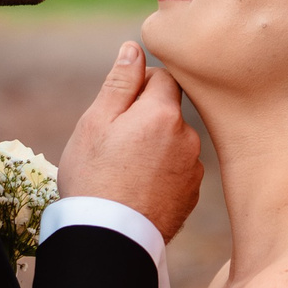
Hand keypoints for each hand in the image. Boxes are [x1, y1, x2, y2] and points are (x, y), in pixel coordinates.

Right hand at [57, 42, 202, 240]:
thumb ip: (120, 82)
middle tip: (114, 146)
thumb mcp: (96, 123)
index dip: (137, 88)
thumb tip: (134, 49)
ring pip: (172, 143)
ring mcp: (193, 170)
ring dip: (154, 149)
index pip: (162, 77)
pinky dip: (161, 175)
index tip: (117, 111)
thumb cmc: (94, 178)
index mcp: (163, 113)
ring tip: (124, 174)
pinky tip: (137, 191)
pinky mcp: (192, 196)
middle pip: (168, 112)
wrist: (110, 238)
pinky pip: (176, 172)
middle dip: (145, 121)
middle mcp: (188, 138)